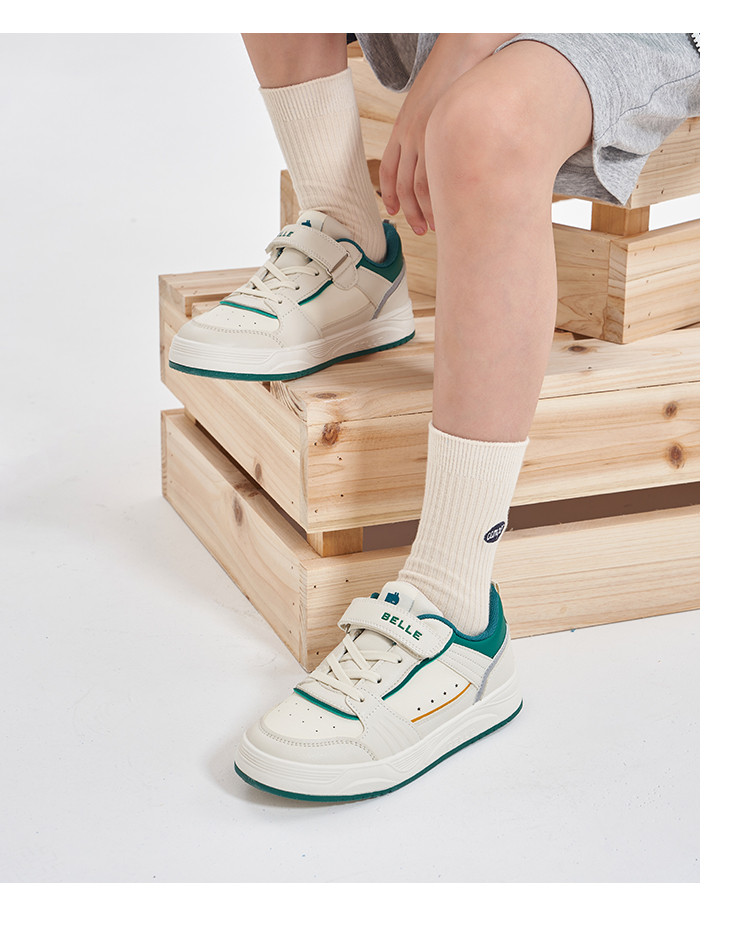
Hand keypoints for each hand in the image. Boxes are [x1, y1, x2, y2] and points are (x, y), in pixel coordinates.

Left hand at [379, 34, 518, 235]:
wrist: (462, 53)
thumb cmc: (449, 78)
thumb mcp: (425, 104)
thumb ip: (423, 128)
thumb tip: (430, 151)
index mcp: (401, 128)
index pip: (389, 170)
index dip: (390, 194)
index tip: (395, 212)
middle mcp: (409, 135)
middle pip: (403, 185)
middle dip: (410, 211)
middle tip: (419, 229)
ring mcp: (425, 138)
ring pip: (419, 186)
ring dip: (425, 210)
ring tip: (435, 226)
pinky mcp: (442, 139)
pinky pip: (436, 177)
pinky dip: (439, 199)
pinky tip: (447, 209)